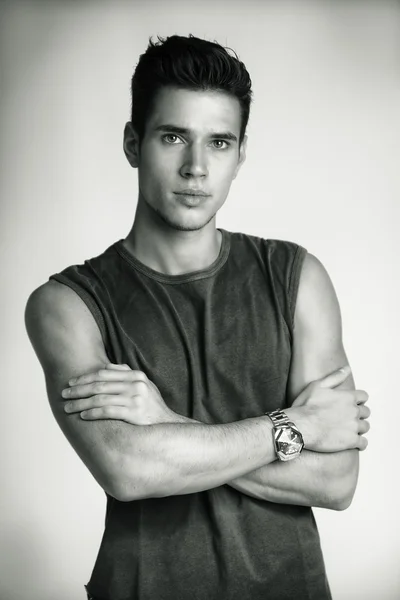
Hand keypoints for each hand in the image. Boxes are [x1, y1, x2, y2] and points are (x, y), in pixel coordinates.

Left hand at [61, 363, 176, 424]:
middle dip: (79, 390)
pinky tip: (83, 415)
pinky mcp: (134, 413)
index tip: (71, 382)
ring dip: (81, 403)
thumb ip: (126, 373)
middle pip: (99, 385)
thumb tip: (106, 365)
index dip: (85, 377)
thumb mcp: (143, 384)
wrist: (166, 424)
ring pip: (100, 398)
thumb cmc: (151, 404)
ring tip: (68, 407)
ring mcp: (135, 399)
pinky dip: (93, 413)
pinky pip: (107, 411)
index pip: (104, 373)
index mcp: (136, 375)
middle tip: (64, 394)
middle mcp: (136, 384)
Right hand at [286, 366, 370, 451]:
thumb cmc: (306, 406)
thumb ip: (335, 377)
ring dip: (359, 428)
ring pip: (365, 427)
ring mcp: (354, 427)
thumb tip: (347, 369)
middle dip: (359, 414)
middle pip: (366, 412)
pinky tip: (352, 442)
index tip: (351, 404)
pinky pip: (363, 443)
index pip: (364, 396)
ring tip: (347, 430)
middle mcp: (354, 411)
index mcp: (347, 397)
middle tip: (347, 417)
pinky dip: (360, 443)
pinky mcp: (351, 441)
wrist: (300, 426)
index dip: (358, 400)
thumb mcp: (318, 386)